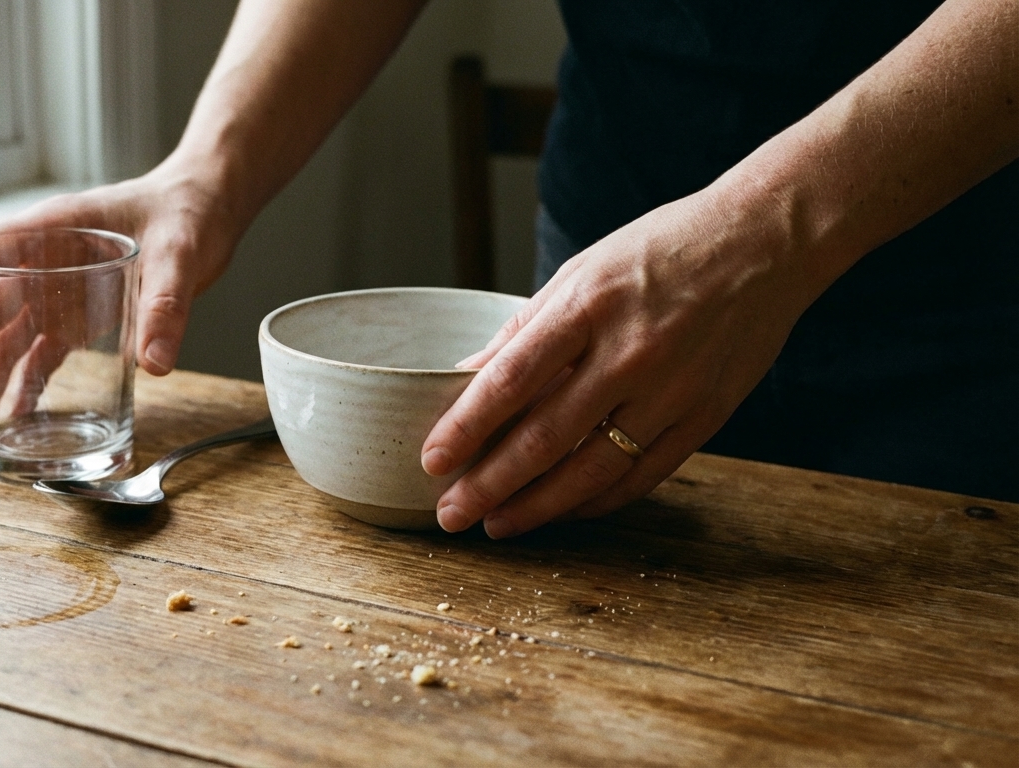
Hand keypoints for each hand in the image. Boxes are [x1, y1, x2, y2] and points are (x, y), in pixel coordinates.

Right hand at [0, 168, 239, 437]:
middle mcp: (44, 260)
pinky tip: (15, 416)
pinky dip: (25, 384)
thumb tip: (154, 365)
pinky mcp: (80, 317)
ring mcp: (59, 291)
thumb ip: (166, 305)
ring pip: (6, 336)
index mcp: (52, 229)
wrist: (210, 207)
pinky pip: (42, 352)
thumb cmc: (187, 212)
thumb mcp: (179, 254)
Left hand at [421, 189, 817, 537]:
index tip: (432, 461)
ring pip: (593, 469)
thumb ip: (525, 328)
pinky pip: (642, 475)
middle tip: (451, 513)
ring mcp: (673, 389)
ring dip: (538, 506)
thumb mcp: (582, 271)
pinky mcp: (706, 416)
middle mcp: (630, 352)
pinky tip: (561, 510)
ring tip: (497, 524)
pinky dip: (596, 500)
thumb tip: (465, 376)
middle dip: (490, 483)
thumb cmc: (661, 250)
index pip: (512, 379)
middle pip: (546, 437)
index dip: (467, 426)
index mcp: (589, 306)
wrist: (765, 241)